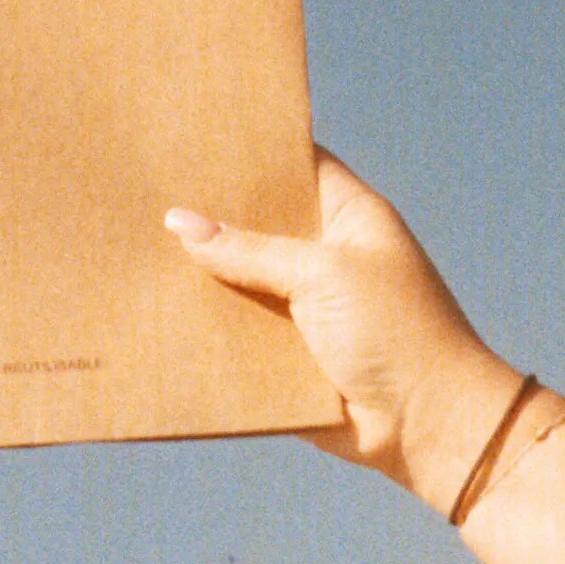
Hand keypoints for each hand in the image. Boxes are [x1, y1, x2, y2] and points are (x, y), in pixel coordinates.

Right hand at [166, 147, 521, 511]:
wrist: (427, 426)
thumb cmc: (396, 332)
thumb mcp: (324, 274)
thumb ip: (250, 249)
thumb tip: (179, 222)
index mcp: (348, 216)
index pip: (297, 164)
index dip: (252, 152)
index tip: (194, 137)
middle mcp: (324, 255)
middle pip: (258, 223)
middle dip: (211, 216)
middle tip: (147, 193)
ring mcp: (305, 305)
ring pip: (241, 280)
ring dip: (202, 276)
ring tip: (137, 249)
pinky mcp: (287, 354)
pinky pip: (238, 333)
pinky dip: (208, 328)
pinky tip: (156, 311)